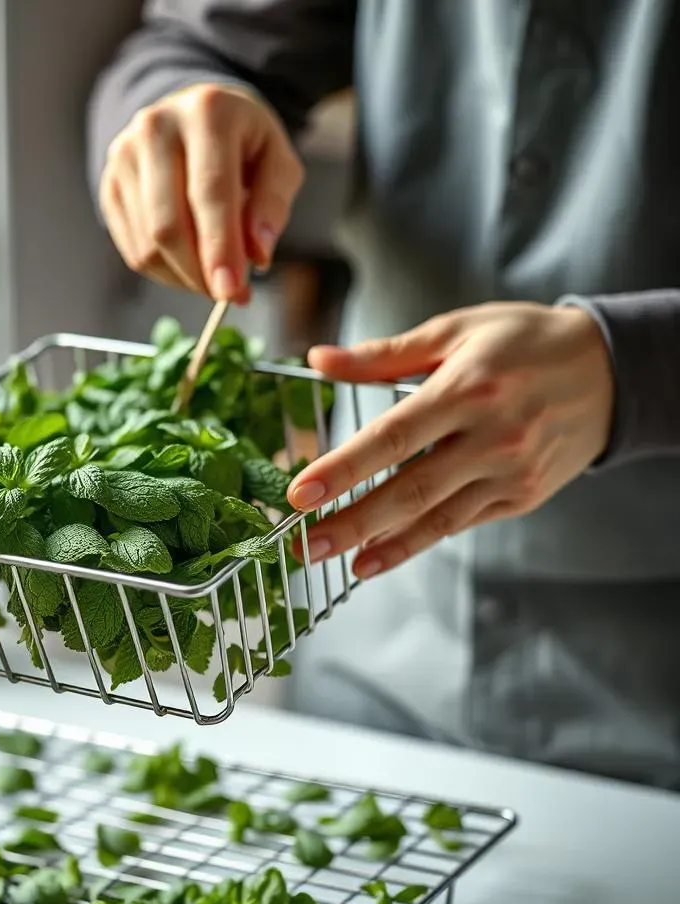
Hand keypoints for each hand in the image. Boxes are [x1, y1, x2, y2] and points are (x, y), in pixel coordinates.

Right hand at [99, 83, 304, 302]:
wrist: (196, 118)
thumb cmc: (243, 145)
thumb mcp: (277, 162)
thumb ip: (272, 206)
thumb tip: (256, 256)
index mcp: (208, 111)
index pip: (210, 191)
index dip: (220, 248)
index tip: (230, 291)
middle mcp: (157, 126)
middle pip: (169, 224)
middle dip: (198, 273)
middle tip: (226, 295)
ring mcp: (125, 155)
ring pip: (148, 244)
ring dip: (184, 277)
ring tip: (212, 276)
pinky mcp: (110, 184)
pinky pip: (133, 250)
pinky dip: (164, 272)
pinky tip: (188, 265)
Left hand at [286, 302, 614, 577]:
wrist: (612, 370)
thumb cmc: (524, 342)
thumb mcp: (456, 331)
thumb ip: (384, 355)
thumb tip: (319, 360)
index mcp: (467, 388)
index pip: (391, 436)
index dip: (343, 468)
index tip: (301, 492)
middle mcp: (491, 436)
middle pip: (410, 488)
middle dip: (352, 521)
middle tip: (305, 545)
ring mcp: (511, 472)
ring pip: (436, 517)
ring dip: (382, 544)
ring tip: (339, 563)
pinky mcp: (523, 496)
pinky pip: (462, 523)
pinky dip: (419, 542)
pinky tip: (382, 555)